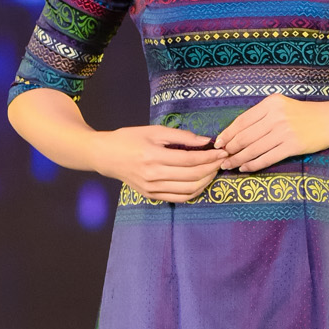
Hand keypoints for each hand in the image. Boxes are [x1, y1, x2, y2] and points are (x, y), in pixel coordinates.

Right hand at [95, 124, 221, 201]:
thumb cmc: (129, 139)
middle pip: (192, 176)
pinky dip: (194, 192)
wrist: (106, 156)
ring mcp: (151, 188)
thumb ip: (181, 136)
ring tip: (213, 170)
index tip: (222, 152)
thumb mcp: (154, 131)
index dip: (209, 157)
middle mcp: (152, 175)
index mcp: (153, 156)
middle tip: (221, 160)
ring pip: (188, 190)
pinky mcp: (151, 195)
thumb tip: (205, 141)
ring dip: (206, 181)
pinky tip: (201, 182)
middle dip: (211, 168)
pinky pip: (179, 198)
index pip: (190, 160)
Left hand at [214, 95, 328, 173]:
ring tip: (229, 166)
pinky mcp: (292, 146)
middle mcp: (276, 116)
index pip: (242, 120)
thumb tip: (237, 134)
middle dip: (230, 149)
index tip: (218, 143)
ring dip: (238, 159)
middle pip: (245, 136)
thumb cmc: (305, 115)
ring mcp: (284, 131)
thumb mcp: (282, 107)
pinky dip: (253, 165)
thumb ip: (262, 116)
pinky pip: (267, 158)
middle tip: (221, 158)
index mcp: (271, 104)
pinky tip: (245, 168)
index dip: (228, 134)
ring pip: (253, 149)